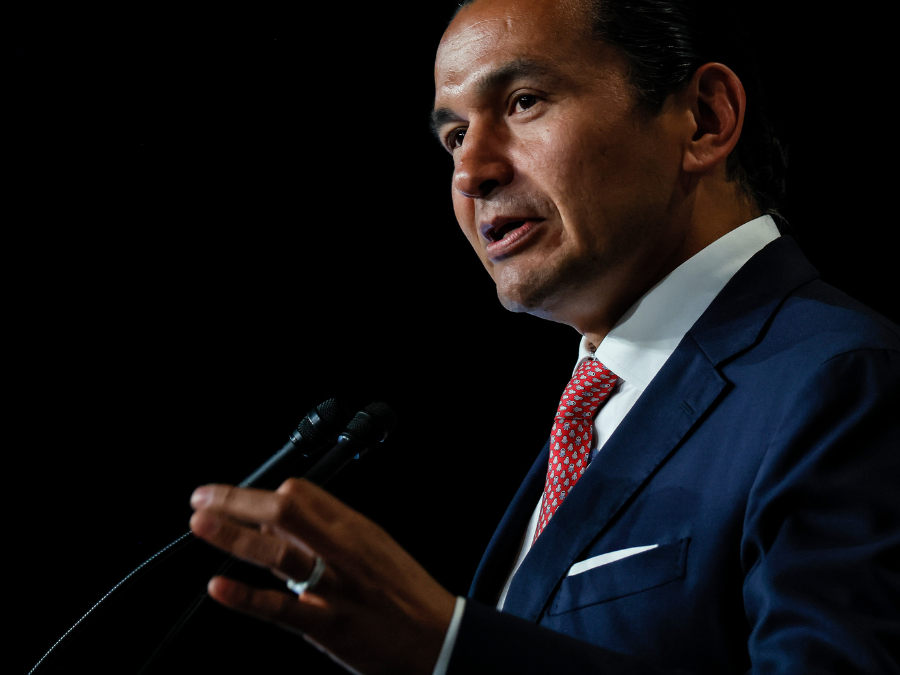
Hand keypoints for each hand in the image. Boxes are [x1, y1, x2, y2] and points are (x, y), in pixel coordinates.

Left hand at [189, 478, 455, 674]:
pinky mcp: (329, 625)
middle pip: (287, 511)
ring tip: (200, 523)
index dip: (260, 491)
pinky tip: (218, 586)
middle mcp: (344, 550)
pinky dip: (246, 597)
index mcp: (355, 527)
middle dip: (238, 500)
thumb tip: (275, 524)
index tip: (230, 497)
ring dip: (234, 535)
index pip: (302, 492)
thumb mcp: (373, 548)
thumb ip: (327, 534)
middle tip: (202, 498)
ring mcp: (336, 587)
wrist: (439, 637)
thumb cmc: (403, 592)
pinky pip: (281, 608)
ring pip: (279, 553)